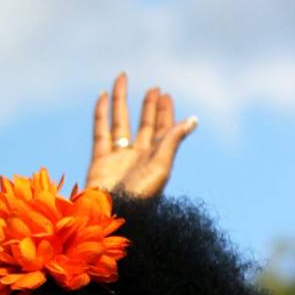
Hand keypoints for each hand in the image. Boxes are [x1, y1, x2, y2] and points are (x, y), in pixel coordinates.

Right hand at [85, 73, 195, 198]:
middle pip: (145, 125)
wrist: (113, 215)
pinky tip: (101, 97)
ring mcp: (119, 158)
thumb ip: (172, 141)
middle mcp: (139, 157)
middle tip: (154, 88)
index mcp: (157, 160)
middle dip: (149, 107)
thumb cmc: (140, 196)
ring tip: (121, 79)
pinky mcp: (100, 160)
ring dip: (122, 101)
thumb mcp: (161, 167)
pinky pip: (100, 132)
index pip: (164, 131)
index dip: (165, 113)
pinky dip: (100, 113)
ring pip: (120, 123)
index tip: (165, 95)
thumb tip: (193, 120)